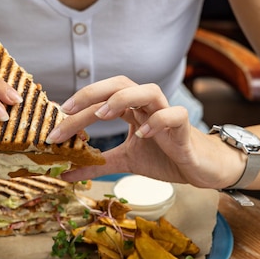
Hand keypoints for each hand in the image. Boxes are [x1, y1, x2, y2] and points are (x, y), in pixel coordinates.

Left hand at [50, 76, 243, 188]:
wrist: (202, 168)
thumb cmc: (165, 157)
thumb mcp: (125, 161)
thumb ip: (97, 165)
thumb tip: (65, 174)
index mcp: (133, 109)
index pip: (103, 98)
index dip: (80, 105)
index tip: (57, 120)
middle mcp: (148, 105)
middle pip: (120, 84)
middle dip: (92, 94)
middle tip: (68, 110)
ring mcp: (168, 113)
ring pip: (149, 90)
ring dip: (124, 98)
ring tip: (104, 114)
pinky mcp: (186, 127)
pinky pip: (174, 115)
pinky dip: (158, 121)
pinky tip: (143, 134)